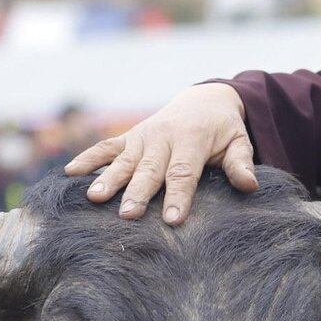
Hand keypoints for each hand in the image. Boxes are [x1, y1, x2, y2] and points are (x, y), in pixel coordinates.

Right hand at [63, 84, 257, 223]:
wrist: (204, 99)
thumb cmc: (222, 130)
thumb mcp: (238, 142)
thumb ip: (240, 163)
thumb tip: (250, 185)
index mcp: (192, 140)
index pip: (184, 172)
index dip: (178, 196)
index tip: (172, 220)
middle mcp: (163, 138)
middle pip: (149, 170)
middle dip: (138, 193)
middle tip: (128, 215)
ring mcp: (143, 137)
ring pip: (123, 160)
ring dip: (108, 179)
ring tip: (94, 198)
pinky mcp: (129, 137)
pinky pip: (106, 147)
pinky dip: (88, 158)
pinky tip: (70, 173)